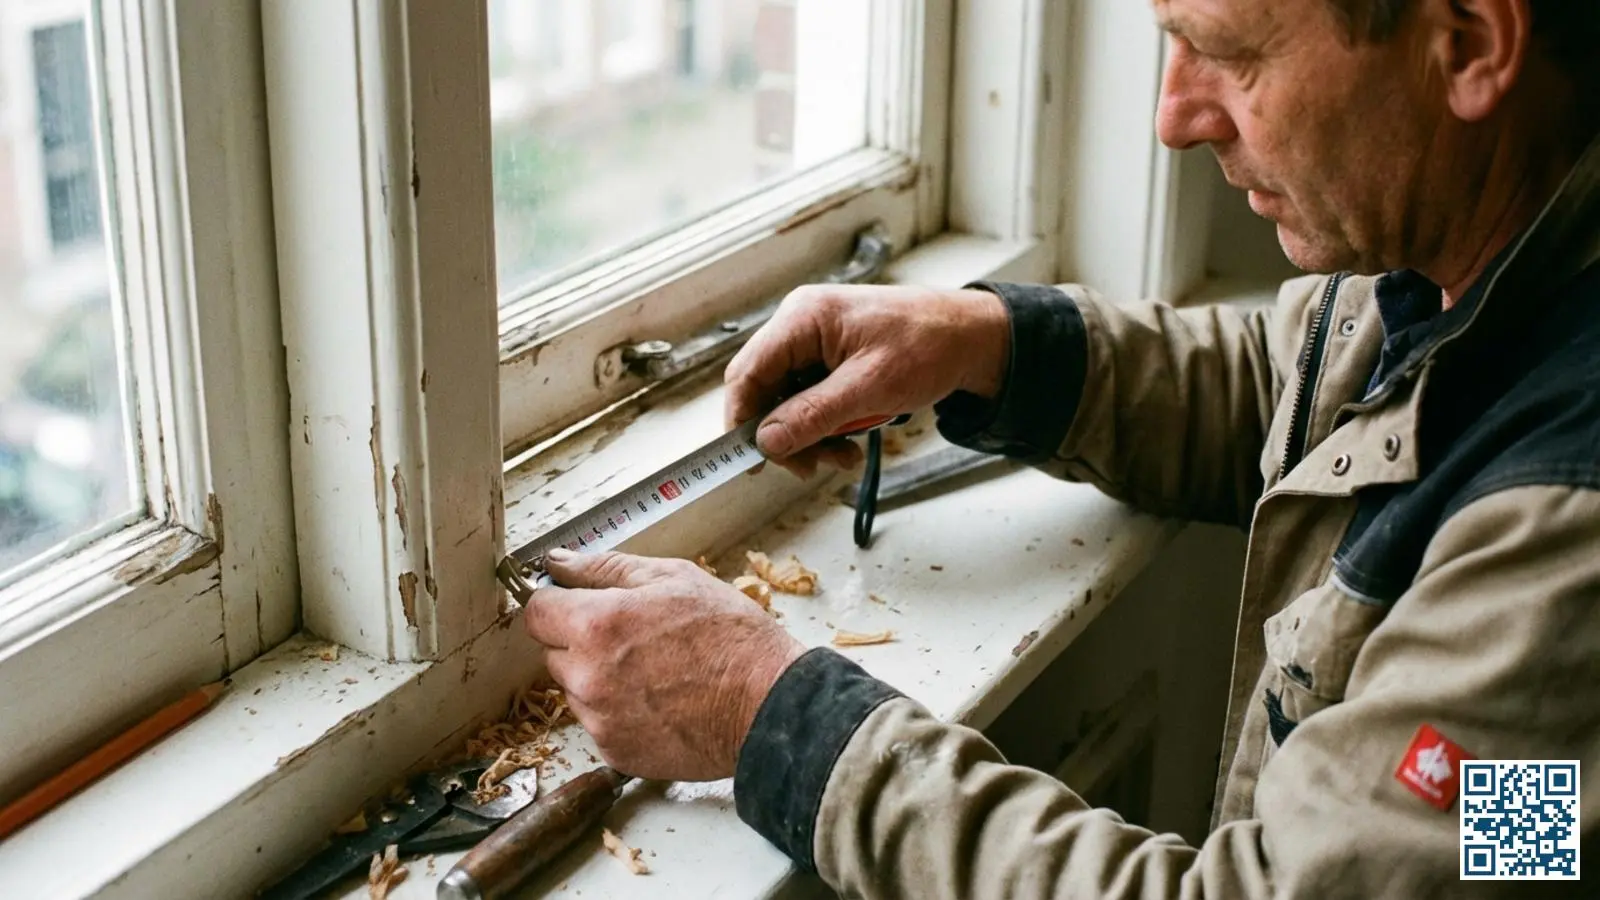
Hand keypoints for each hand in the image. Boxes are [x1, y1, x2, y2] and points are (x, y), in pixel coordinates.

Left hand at [522, 548, 806, 781]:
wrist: (768, 705)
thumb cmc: (729, 636)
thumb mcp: (672, 578)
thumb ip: (604, 568)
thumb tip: (556, 563)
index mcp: (596, 624)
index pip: (537, 612)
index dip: (560, 604)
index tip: (581, 605)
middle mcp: (587, 676)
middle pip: (555, 652)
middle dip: (583, 641)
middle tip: (636, 638)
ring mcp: (599, 719)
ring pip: (576, 690)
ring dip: (600, 679)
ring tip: (655, 672)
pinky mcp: (614, 751)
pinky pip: (599, 723)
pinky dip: (620, 713)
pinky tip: (660, 701)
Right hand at [724, 283, 1009, 476]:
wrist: (971, 338)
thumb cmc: (930, 345)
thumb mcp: (870, 387)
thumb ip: (814, 415)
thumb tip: (768, 440)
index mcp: (803, 318)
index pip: (748, 372)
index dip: (742, 419)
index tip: (751, 458)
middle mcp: (802, 324)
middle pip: (765, 389)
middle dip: (785, 434)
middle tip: (809, 466)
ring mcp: (816, 341)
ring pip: (788, 400)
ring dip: (810, 435)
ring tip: (841, 456)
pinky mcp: (831, 357)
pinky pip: (811, 398)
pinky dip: (826, 425)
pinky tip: (848, 441)